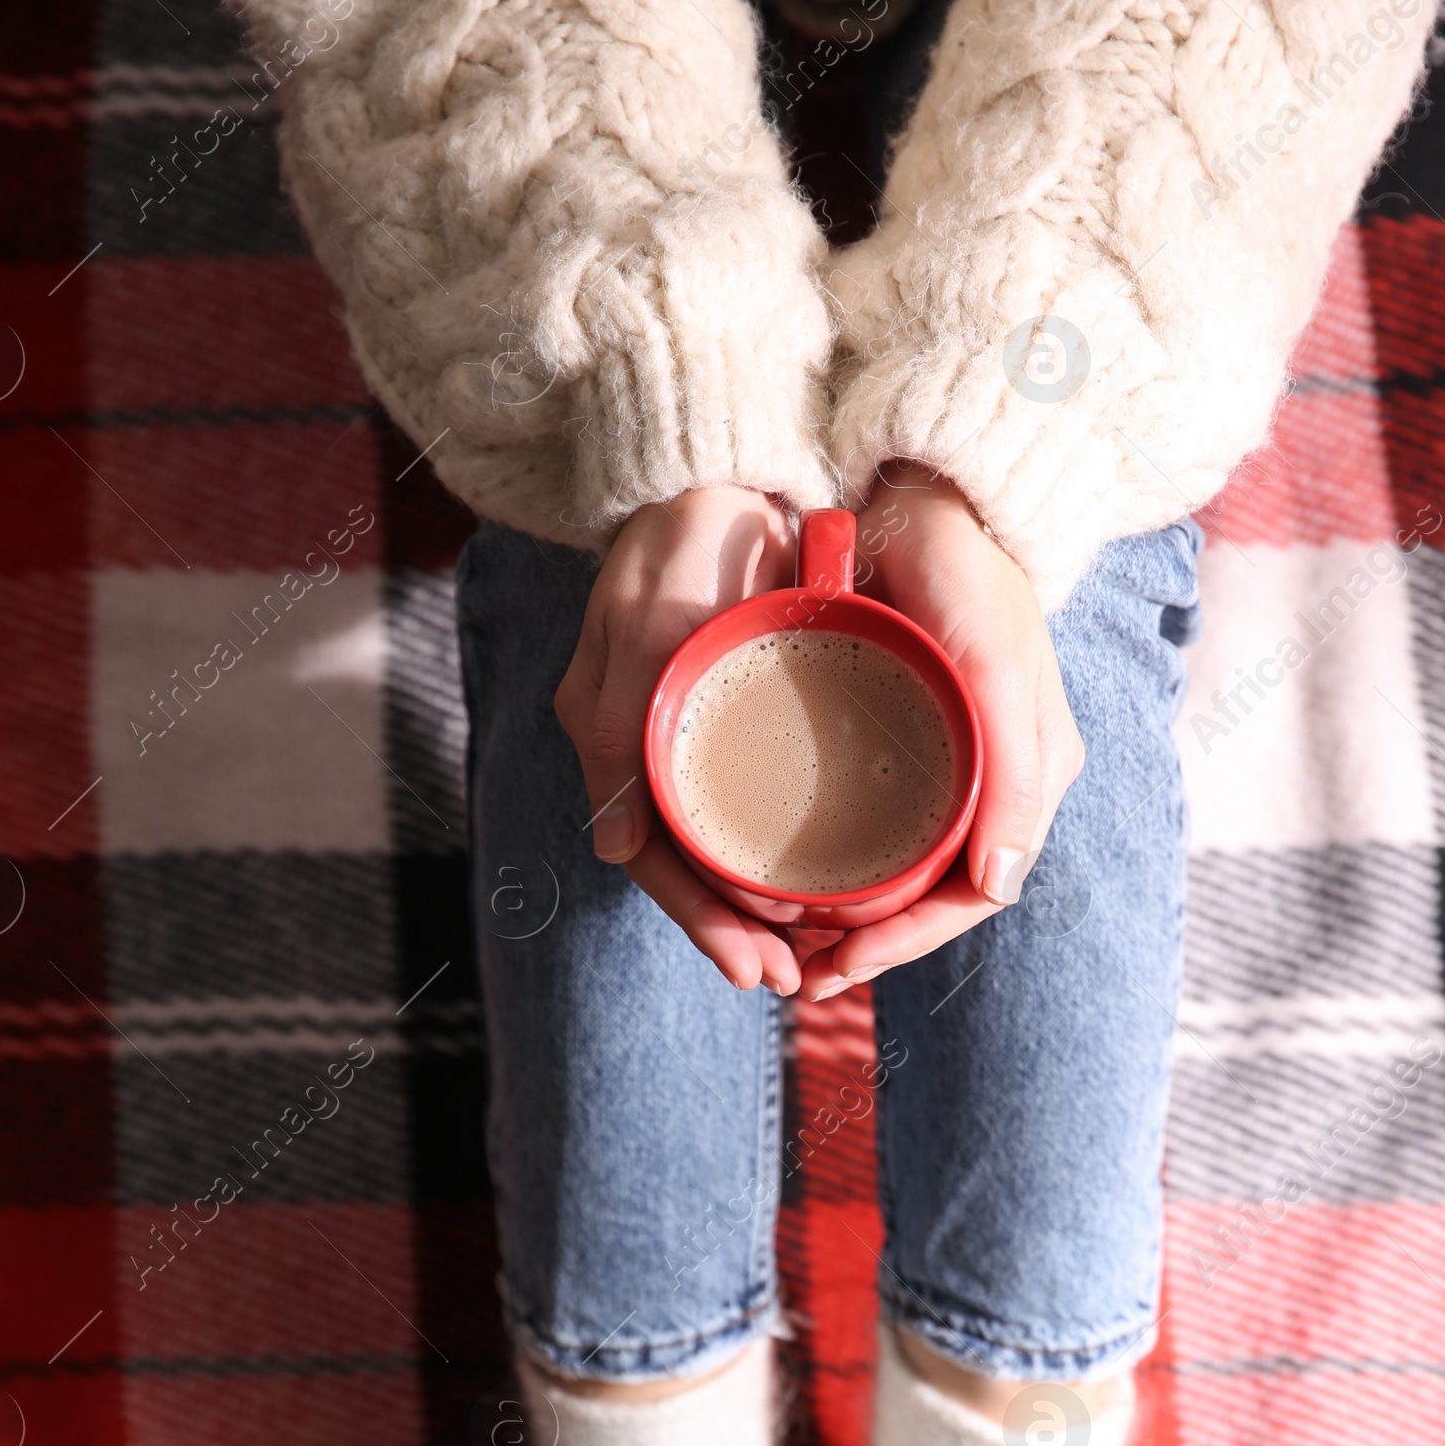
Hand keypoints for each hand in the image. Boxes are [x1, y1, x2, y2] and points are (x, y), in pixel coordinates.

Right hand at [555, 487, 804, 995]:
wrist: (728, 465)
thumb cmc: (682, 537)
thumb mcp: (649, 623)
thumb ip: (621, 727)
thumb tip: (614, 848)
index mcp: (615, 740)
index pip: (653, 857)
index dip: (702, 919)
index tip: (757, 964)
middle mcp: (652, 752)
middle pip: (693, 870)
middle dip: (739, 934)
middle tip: (794, 980)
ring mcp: (699, 740)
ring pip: (728, 851)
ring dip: (766, 910)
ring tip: (817, 956)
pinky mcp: (746, 723)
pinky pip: (760, 811)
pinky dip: (790, 856)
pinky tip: (830, 886)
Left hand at [796, 467, 1083, 1000]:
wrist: (923, 493)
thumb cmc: (967, 569)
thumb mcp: (992, 659)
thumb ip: (1010, 770)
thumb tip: (996, 887)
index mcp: (1027, 778)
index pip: (972, 895)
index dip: (909, 940)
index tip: (842, 960)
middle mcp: (993, 784)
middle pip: (934, 898)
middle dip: (874, 944)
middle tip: (803, 972)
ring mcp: (951, 765)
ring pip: (904, 873)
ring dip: (854, 918)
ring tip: (790, 944)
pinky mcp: (908, 741)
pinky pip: (879, 828)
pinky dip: (840, 867)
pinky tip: (793, 883)